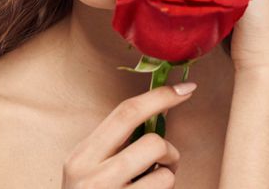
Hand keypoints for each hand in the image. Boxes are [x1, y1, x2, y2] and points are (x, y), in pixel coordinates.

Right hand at [61, 84, 194, 187]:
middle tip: (165, 160)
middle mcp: (92, 177)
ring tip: (150, 187)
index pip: (126, 113)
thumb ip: (114, 145)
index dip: (160, 97)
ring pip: (165, 174)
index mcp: (81, 156)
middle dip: (169, 149)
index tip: (186, 89)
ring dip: (166, 178)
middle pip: (152, 142)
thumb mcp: (89, 169)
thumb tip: (156, 113)